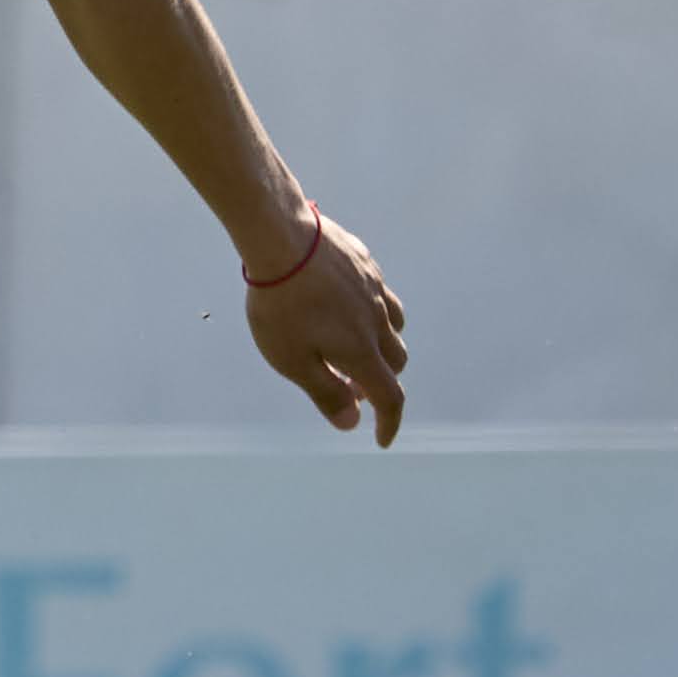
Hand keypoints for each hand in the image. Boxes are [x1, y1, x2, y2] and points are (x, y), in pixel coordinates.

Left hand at [244, 213, 409, 445]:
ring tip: (353, 347)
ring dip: (383, 346)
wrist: (281, 238)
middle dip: (380, 383)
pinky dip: (374, 313)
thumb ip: (325, 393)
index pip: (390, 397)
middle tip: (349, 388)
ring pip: (396, 327)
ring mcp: (375, 290)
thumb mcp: (292, 360)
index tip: (381, 438)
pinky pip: (382, 295)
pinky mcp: (366, 264)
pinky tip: (347, 306)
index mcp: (361, 351)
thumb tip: (352, 423)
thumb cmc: (281, 305)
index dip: (389, 423)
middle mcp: (377, 321)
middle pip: (396, 363)